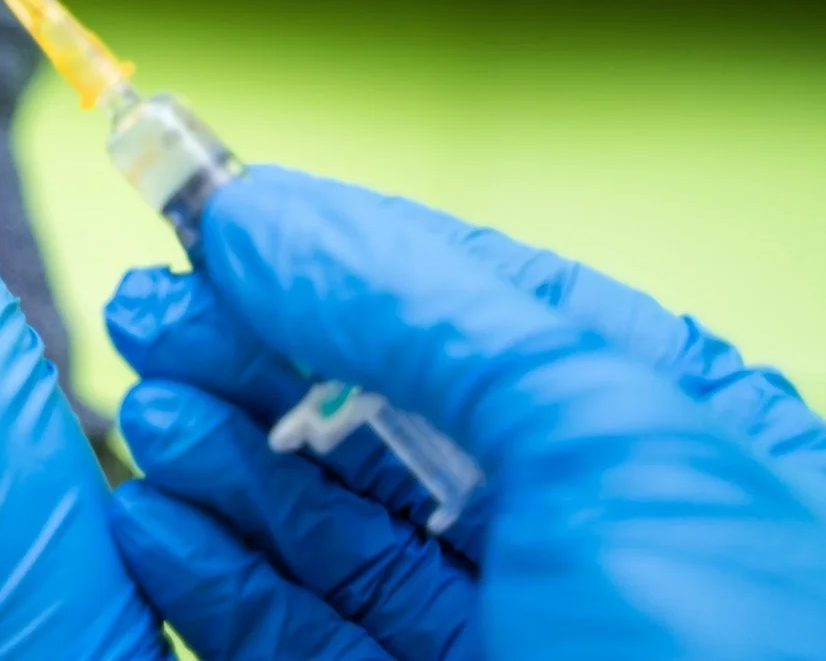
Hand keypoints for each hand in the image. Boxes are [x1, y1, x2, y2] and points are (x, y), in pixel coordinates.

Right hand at [99, 165, 825, 659]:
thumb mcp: (616, 452)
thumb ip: (433, 314)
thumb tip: (271, 216)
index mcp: (685, 449)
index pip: (485, 304)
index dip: (339, 252)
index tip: (207, 209)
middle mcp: (597, 549)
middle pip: (392, 416)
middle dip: (261, 355)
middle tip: (146, 310)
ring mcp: (510, 655)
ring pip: (337, 534)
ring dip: (226, 463)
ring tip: (140, 411)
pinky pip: (301, 644)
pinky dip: (220, 584)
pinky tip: (155, 528)